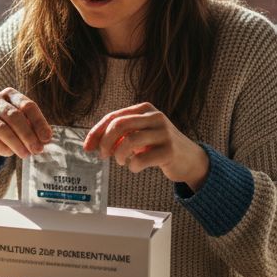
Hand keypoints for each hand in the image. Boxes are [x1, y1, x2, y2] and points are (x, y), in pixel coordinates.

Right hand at [0, 88, 52, 168]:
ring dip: (17, 144)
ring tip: (26, 154)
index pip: (27, 105)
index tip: (47, 138)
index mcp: (8, 94)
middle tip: (37, 149)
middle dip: (28, 135)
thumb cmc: (6, 130)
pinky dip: (2, 148)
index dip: (39, 123)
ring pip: (3, 129)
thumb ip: (33, 128)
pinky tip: (9, 153)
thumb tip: (46, 138)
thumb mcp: (22, 126)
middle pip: (15, 116)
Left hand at [85, 102, 209, 190]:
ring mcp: (164, 133)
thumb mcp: (140, 134)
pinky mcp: (169, 150)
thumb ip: (119, 135)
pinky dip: (132, 166)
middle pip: (119, 125)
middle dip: (105, 142)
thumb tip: (93, 143)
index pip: (113, 117)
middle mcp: (155, 117)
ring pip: (129, 141)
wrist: (189, 158)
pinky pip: (140, 159)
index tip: (87, 147)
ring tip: (121, 161)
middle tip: (103, 156)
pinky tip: (135, 167)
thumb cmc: (158, 146)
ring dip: (119, 155)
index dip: (96, 132)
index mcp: (145, 109)